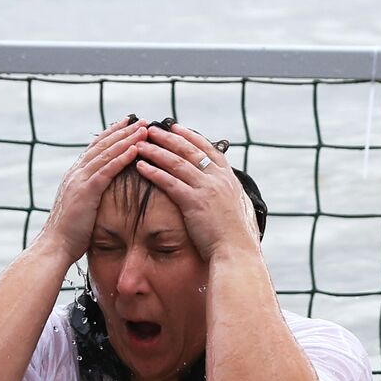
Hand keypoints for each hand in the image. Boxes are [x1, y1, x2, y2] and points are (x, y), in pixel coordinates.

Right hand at [36, 116, 146, 262]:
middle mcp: (76, 173)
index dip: (111, 134)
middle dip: (122, 131)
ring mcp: (79, 180)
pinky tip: (136, 149)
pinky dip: (122, 157)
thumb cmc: (69, 234)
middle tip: (140, 119)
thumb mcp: (81, 209)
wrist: (54, 247)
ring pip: (106, 153)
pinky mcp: (85, 191)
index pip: (95, 148)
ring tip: (143, 129)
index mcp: (74, 175)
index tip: (127, 123)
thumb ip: (90, 196)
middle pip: (102, 145)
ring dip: (126, 139)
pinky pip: (107, 170)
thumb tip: (101, 195)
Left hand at [134, 123, 260, 261]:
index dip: (189, 136)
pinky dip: (153, 172)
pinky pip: (169, 182)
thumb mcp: (240, 209)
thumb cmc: (237, 238)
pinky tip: (140, 166)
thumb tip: (234, 195)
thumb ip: (233, 197)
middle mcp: (218, 178)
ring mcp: (206, 188)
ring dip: (156, 150)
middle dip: (168, 137)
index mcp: (228, 178)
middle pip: (189, 150)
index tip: (175, 127)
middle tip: (150, 129)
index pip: (207, 149)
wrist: (237, 252)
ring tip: (140, 144)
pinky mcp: (194, 202)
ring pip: (177, 162)